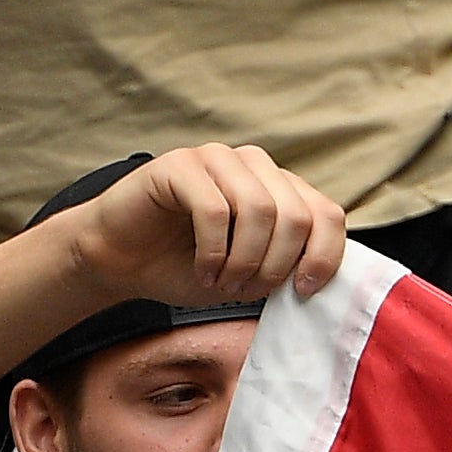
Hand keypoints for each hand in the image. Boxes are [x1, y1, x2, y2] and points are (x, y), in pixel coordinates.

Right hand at [64, 143, 344, 312]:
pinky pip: (215, 210)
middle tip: (247, 289)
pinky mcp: (179, 164)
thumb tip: (321, 275)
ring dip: (245, 260)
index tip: (303, 292)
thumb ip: (290, 266)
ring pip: (259, 210)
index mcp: (280, 188)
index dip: (323, 257)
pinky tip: (204, 269)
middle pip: (295, 216)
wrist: (125, 261)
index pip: (327, 214)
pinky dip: (213, 252)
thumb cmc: (191, 267)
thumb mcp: (255, 274)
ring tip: (224, 281)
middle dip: (276, 266)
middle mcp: (254, 165)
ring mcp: (217, 158)